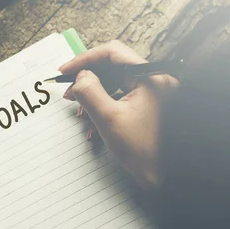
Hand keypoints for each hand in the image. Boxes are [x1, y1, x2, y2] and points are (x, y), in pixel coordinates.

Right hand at [59, 40, 178, 190]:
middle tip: (69, 93)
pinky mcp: (148, 103)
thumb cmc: (143, 150)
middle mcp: (154, 79)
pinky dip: (103, 106)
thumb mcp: (108, 118)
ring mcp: (152, 91)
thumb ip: (90, 92)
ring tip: (82, 115)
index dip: (85, 59)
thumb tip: (80, 76)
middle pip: (112, 67)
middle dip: (87, 81)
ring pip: (114, 83)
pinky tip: (93, 123)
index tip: (65, 71)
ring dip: (94, 96)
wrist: (163, 176)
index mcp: (150, 77)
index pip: (112, 52)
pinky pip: (120, 95)